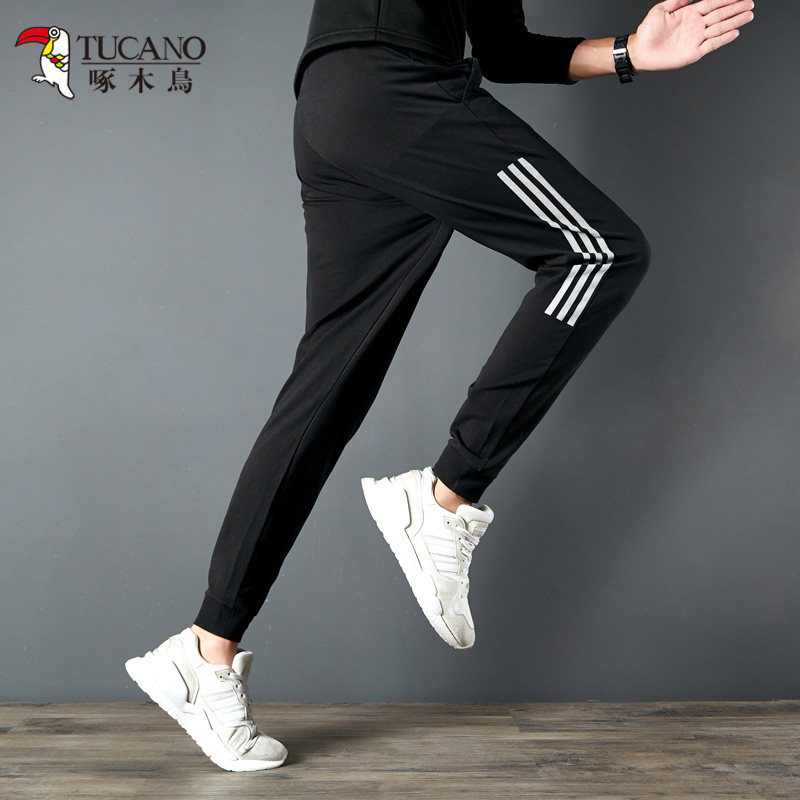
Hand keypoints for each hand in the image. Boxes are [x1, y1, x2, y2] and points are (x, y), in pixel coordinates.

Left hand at [628, 0, 754, 72]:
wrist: (639, 51)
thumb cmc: (647, 31)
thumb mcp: (661, 10)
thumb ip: (677, 0)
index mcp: (690, 13)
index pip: (713, 4)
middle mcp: (696, 26)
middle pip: (720, 15)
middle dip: (735, 8)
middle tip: (750, 3)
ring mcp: (696, 39)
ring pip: (719, 28)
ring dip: (734, 22)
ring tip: (748, 15)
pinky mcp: (693, 53)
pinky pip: (711, 45)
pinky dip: (722, 39)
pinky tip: (734, 32)